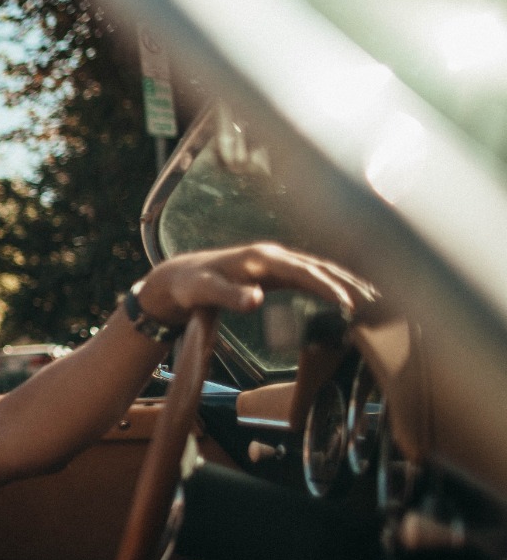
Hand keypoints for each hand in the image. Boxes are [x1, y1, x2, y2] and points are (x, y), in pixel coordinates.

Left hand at [134, 242, 375, 326]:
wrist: (179, 278)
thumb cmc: (191, 286)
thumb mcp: (204, 292)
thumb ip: (229, 295)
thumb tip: (256, 300)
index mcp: (261, 258)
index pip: (303, 271)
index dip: (328, 286)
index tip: (349, 304)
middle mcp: (272, 255)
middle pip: (319, 266)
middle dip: (350, 281)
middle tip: (379, 301)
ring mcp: (276, 262)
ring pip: (319, 269)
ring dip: (347, 281)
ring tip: (376, 299)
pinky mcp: (275, 272)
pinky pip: (311, 277)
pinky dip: (332, 284)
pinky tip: (348, 297)